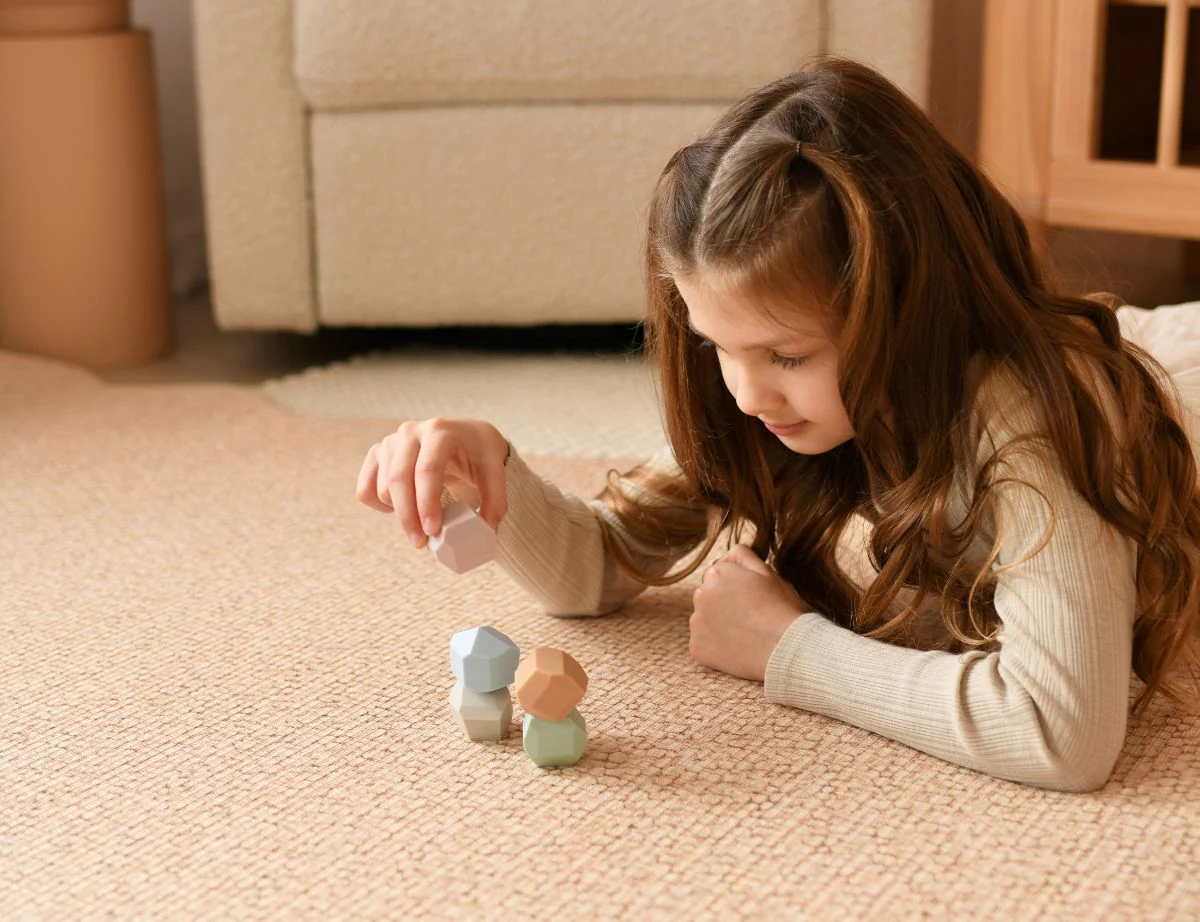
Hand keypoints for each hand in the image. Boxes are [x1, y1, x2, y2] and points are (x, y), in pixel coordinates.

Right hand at [356, 418, 509, 548]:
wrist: (467, 437)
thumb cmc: (480, 454)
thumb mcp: (495, 471)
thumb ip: (495, 501)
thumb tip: (486, 533)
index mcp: (440, 431)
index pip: (426, 469)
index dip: (426, 503)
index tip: (432, 531)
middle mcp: (411, 432)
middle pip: (399, 479)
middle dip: (408, 516)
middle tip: (421, 543)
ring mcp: (391, 441)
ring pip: (382, 487)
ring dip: (399, 514)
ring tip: (420, 525)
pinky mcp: (378, 454)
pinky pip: (365, 488)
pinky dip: (378, 505)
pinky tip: (400, 509)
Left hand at [689, 544, 805, 681]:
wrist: (785, 648)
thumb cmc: (782, 609)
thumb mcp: (768, 573)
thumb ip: (744, 556)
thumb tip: (728, 553)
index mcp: (717, 573)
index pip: (717, 576)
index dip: (736, 588)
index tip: (752, 600)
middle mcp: (700, 594)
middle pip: (708, 597)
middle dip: (722, 604)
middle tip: (749, 618)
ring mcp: (696, 622)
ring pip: (704, 620)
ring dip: (717, 625)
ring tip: (745, 635)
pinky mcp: (696, 647)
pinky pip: (702, 644)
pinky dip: (715, 648)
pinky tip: (737, 650)